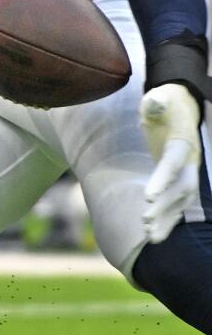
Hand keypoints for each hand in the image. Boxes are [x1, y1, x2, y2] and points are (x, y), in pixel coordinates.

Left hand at [140, 83, 201, 243]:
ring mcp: (188, 172)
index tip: (147, 195)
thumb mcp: (160, 98)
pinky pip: (178, 203)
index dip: (162, 178)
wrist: (182, 106)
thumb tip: (154, 101)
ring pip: (181, 200)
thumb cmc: (166, 101)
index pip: (173, 162)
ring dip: (166, 218)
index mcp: (182, 141)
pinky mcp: (182, 180)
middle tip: (145, 219)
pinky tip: (154, 235)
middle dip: (165, 205)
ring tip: (150, 236)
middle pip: (181, 187)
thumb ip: (157, 102)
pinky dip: (168, 219)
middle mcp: (190, 161)